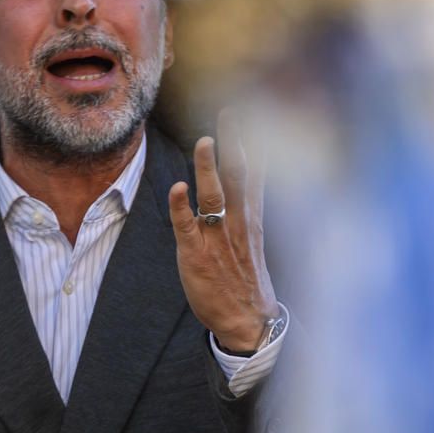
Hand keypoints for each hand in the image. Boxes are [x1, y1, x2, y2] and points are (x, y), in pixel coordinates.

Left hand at [169, 108, 277, 352]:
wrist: (248, 320)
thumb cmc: (244, 276)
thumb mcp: (250, 236)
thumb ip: (245, 204)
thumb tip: (242, 175)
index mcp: (252, 217)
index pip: (255, 172)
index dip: (252, 142)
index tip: (250, 113)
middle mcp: (238, 223)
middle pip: (239, 176)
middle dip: (236, 143)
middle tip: (231, 113)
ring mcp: (217, 238)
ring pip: (215, 197)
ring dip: (209, 169)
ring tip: (205, 142)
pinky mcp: (196, 255)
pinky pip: (188, 226)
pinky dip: (181, 207)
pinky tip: (178, 188)